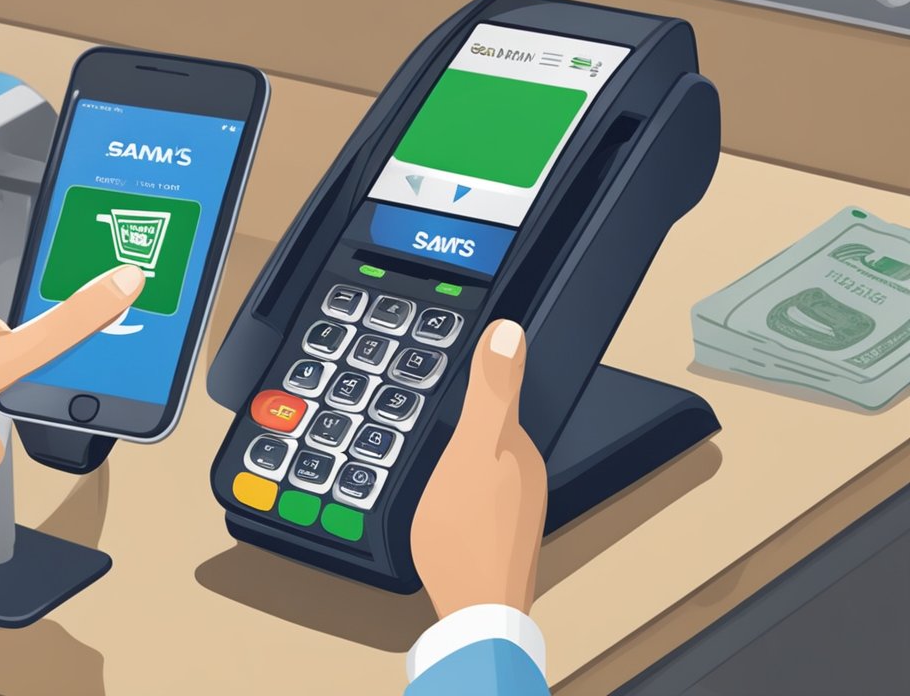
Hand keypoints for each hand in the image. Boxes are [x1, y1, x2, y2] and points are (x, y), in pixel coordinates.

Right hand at [410, 319, 546, 616]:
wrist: (473, 612)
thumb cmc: (470, 536)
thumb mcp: (472, 449)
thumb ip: (491, 391)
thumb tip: (509, 331)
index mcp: (517, 444)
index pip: (499, 390)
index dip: (476, 367)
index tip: (451, 345)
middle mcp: (521, 470)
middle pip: (487, 421)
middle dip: (462, 403)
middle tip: (425, 381)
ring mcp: (508, 502)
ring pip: (477, 454)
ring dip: (454, 441)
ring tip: (422, 427)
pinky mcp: (490, 527)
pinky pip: (469, 484)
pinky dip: (449, 474)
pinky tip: (431, 480)